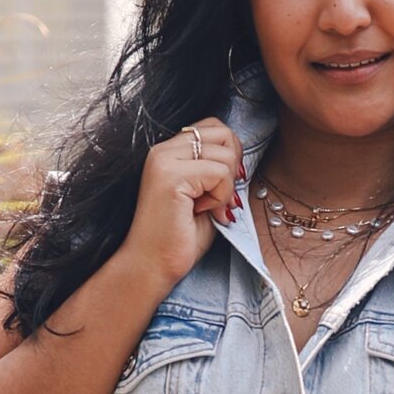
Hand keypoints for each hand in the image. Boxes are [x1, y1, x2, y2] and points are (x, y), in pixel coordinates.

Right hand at [120, 116, 242, 292]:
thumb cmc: (179, 237)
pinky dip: (221, 197)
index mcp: (167, 151)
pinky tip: (203, 212)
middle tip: (220, 198)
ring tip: (206, 208)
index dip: (230, 154)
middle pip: (222, 133)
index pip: (213, 127)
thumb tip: (241, 158)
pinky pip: (219, 173)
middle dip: (232, 167)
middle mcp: (161, 150)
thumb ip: (217, 170)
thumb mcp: (204, 195)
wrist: (152, 266)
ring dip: (225, 187)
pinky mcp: (170, 177)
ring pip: (225, 154)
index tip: (224, 187)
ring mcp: (163, 161)